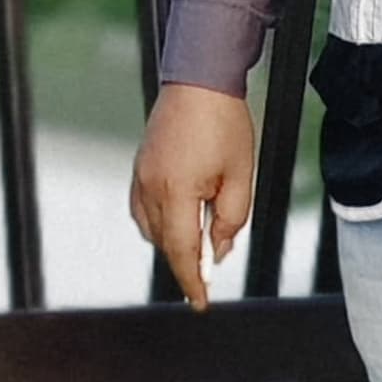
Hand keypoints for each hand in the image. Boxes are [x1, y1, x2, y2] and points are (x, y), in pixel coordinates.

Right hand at [128, 85, 259, 308]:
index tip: (200, 302)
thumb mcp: (241, 176)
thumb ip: (231, 220)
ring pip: (150, 228)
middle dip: (186, 261)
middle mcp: (151, 186)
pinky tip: (176, 219)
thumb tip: (218, 250)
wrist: (200, 79)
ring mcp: (141, 175)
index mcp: (177, 192)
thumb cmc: (222, 122)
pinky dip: (157, 222)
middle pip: (164, 244)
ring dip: (171, 242)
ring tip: (197, 239)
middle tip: (210, 267)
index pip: (182, 252)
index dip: (192, 282)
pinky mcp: (139, 165)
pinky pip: (141, 208)